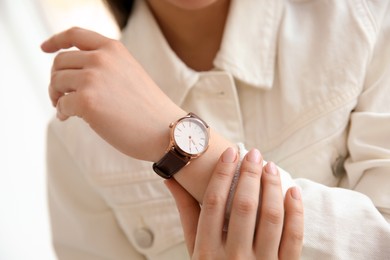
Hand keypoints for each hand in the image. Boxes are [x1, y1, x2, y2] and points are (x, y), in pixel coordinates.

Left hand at [41, 27, 184, 160]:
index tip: (45, 48)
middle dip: (56, 80)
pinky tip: (70, 119)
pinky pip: (61, 104)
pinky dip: (62, 112)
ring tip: (65, 109)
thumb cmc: (148, 109)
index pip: (75, 35)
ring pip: (56, 81)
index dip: (56, 41)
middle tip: (60, 97)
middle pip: (60, 62)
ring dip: (56, 96)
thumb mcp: (128, 74)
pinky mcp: (87, 101)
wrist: (166, 130)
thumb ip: (104, 67)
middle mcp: (101, 58)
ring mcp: (93, 78)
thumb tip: (70, 75)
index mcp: (113, 49)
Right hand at [165, 148, 303, 258]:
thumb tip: (171, 180)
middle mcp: (233, 257)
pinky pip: (293, 236)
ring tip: (270, 167)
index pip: (213, 202)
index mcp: (206, 250)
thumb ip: (186, 213)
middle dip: (250, 174)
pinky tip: (292, 191)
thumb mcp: (194, 247)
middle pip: (244, 206)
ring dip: (273, 187)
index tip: (230, 153)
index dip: (223, 173)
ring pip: (271, 216)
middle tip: (254, 153)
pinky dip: (295, 211)